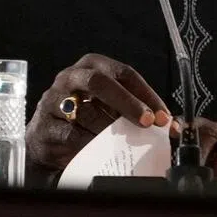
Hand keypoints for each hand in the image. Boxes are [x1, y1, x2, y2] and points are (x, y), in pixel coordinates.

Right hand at [26, 53, 171, 171]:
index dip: (145, 94)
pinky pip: (71, 135)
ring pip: (86, 112)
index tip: (162, 116)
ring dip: (109, 130)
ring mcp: (53, 99)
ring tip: (124, 143)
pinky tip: (99, 150)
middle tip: (147, 123)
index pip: (124, 73)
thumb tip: (172, 125)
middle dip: (127, 103)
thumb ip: (139, 111)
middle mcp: (70, 76)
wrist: (48, 141)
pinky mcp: (43, 125)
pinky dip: (89, 144)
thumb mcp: (112, 108)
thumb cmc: (86, 119)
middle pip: (100, 82)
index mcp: (92, 66)